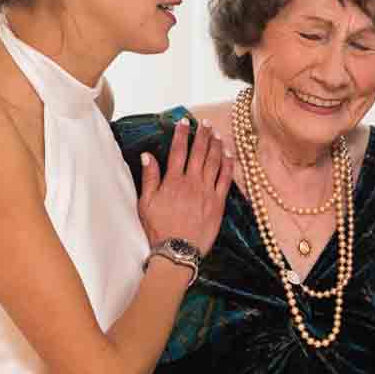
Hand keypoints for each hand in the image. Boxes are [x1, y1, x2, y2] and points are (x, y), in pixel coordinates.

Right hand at [137, 118, 231, 255]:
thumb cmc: (158, 229)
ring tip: (216, 133)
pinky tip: (229, 154)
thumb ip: (149, 178)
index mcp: (173, 181)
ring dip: (215, 145)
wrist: (177, 251)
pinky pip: (225, 179)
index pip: (177, 151)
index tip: (184, 122)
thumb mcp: (146, 203)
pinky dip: (228, 164)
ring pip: (214, 162)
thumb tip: (147, 155)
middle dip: (202, 135)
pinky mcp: (218, 203)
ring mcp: (207, 192)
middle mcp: (191, 182)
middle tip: (204, 123)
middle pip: (199, 152)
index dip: (181, 134)